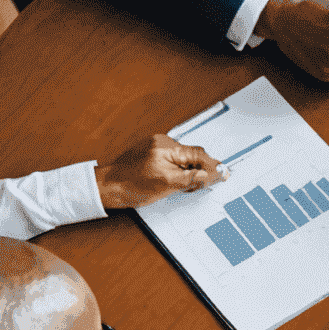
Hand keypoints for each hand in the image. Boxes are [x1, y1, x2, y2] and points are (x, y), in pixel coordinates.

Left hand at [96, 134, 226, 207]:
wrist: (105, 187)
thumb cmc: (130, 187)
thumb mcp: (167, 185)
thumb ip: (193, 178)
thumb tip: (213, 174)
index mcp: (166, 147)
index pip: (198, 154)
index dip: (213, 166)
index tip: (223, 174)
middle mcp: (161, 142)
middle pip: (192, 154)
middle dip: (199, 169)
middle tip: (201, 185)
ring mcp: (155, 145)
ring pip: (183, 157)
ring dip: (188, 170)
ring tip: (182, 186)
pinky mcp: (150, 151)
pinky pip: (173, 158)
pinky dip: (178, 169)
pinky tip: (173, 180)